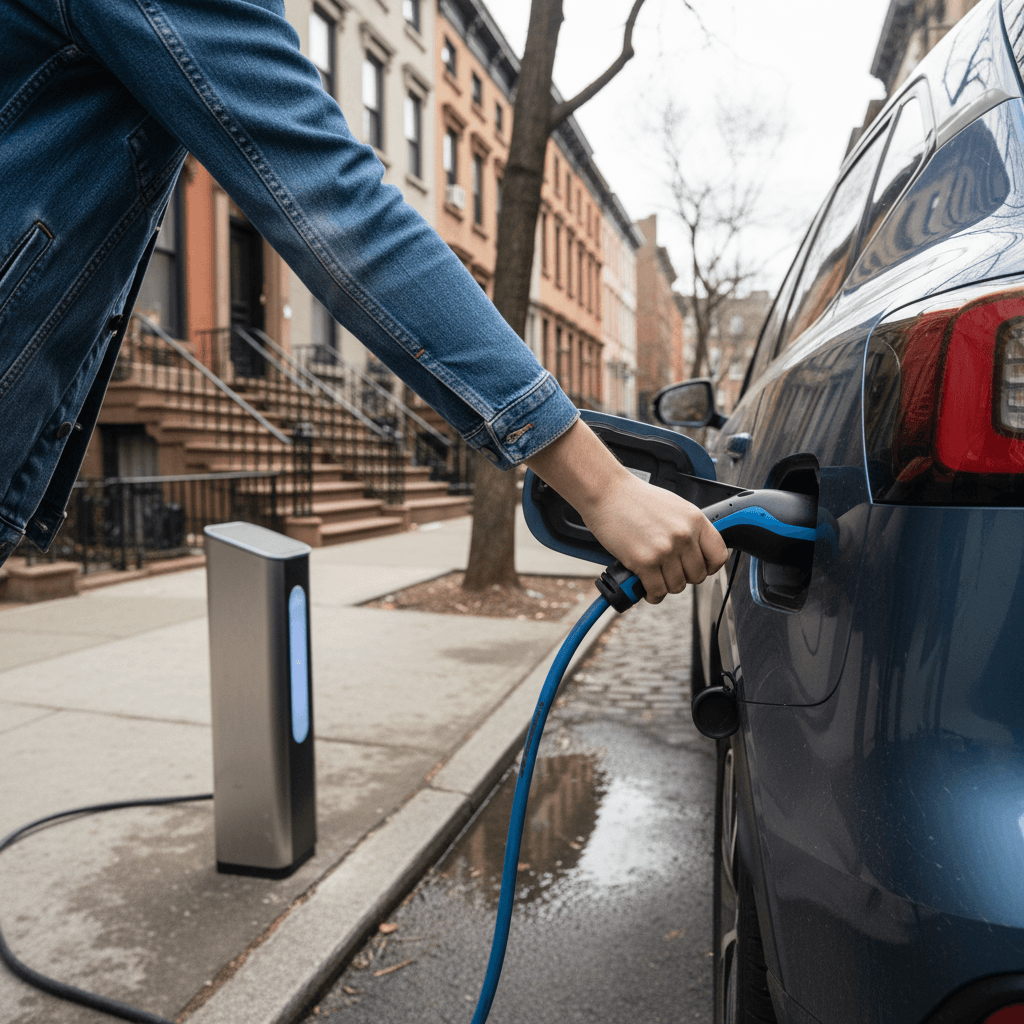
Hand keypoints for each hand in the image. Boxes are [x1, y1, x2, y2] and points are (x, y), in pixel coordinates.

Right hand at [581, 470, 727, 602]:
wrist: (606, 492)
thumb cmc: (634, 498)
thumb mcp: (674, 506)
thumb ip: (688, 528)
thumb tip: (695, 552)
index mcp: (695, 520)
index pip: (718, 555)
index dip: (709, 567)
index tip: (699, 568)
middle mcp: (684, 536)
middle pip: (697, 575)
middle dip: (683, 577)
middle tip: (669, 571)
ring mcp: (665, 550)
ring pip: (677, 586)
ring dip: (665, 586)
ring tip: (655, 577)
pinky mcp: (644, 562)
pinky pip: (657, 591)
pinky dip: (652, 594)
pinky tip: (646, 587)